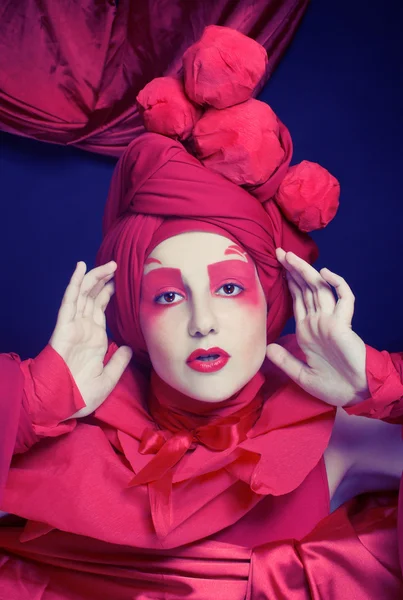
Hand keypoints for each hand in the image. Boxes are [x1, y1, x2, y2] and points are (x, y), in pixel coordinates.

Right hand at [49, 261, 132, 417]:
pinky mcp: (65, 326)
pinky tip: (81, 268)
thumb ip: (118, 363)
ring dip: (95, 277)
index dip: (108, 294)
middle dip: (104, 280)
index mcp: (94, 340)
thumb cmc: (80, 396)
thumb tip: (130, 348)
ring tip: (109, 264)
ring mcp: (74, 326)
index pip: (101, 310)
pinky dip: (75, 283)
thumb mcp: (107, 379)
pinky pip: (70, 300)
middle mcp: (85, 329)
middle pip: (94, 297)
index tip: (118, 281)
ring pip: (85, 294)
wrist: (61, 404)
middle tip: (116, 265)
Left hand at [266, 249, 367, 406]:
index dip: (288, 283)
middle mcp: (318, 321)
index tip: (278, 267)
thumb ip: (285, 361)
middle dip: (293, 270)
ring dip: (306, 272)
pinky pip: (343, 299)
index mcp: (307, 331)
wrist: (356, 394)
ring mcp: (331, 321)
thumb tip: (266, 349)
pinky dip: (337, 284)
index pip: (297, 300)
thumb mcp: (302, 376)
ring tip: (291, 257)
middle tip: (279, 252)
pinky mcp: (344, 324)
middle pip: (305, 289)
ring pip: (319, 289)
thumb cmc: (332, 386)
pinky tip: (325, 274)